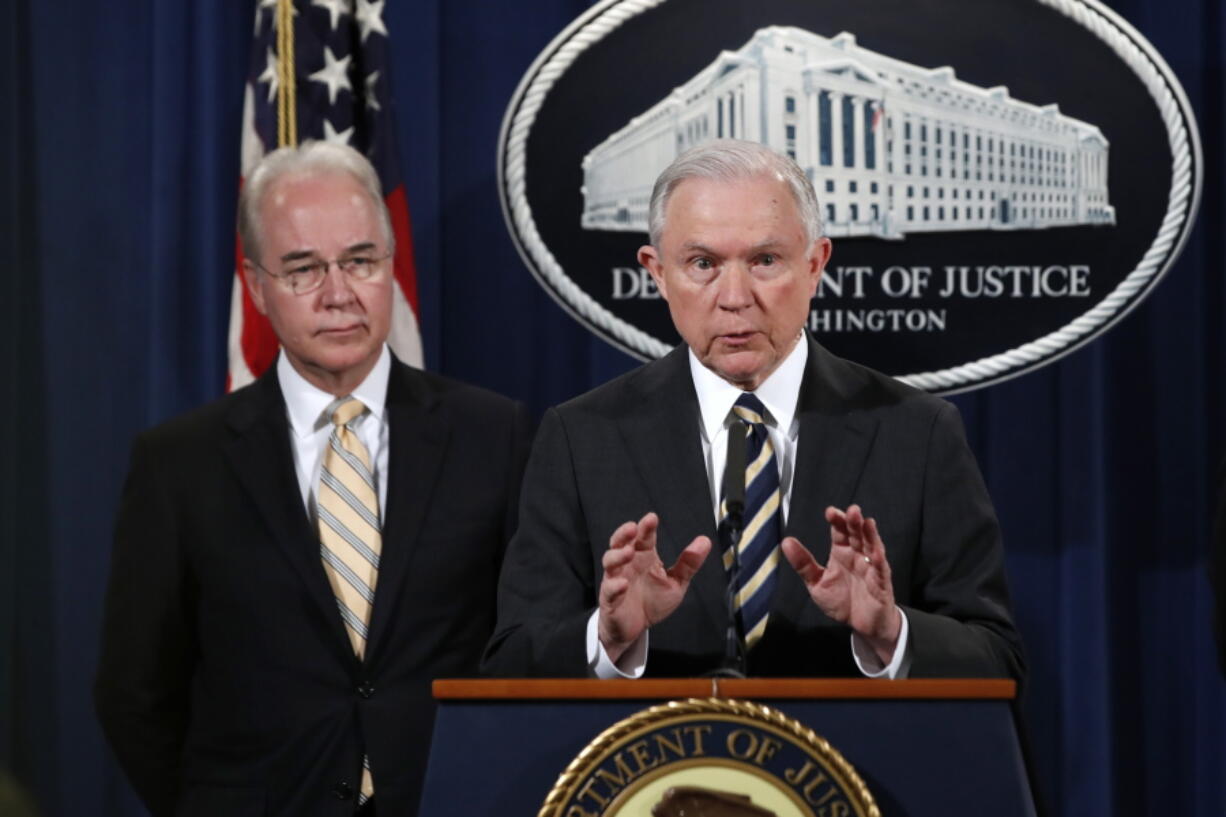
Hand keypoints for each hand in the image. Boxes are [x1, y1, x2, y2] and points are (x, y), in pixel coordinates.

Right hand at [598, 512, 710, 662]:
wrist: (636, 629)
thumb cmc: (652, 602)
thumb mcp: (676, 583)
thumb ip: (688, 563)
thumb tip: (704, 541)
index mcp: (644, 557)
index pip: (643, 538)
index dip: (646, 527)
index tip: (652, 518)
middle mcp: (628, 565)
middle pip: (620, 543)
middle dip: (624, 533)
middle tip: (633, 528)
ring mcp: (616, 580)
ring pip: (609, 562)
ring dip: (617, 555)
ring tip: (628, 552)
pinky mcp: (610, 599)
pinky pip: (608, 590)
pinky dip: (614, 586)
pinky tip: (623, 584)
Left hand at [780, 504, 901, 664]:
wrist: (861, 626)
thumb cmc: (842, 601)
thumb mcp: (817, 583)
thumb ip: (803, 564)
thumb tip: (786, 541)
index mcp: (841, 553)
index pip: (839, 532)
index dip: (837, 521)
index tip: (830, 512)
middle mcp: (857, 556)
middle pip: (856, 534)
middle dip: (854, 522)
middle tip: (851, 510)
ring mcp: (870, 567)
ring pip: (871, 546)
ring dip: (869, 534)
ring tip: (865, 521)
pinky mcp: (880, 582)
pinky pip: (880, 569)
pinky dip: (878, 559)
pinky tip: (876, 550)